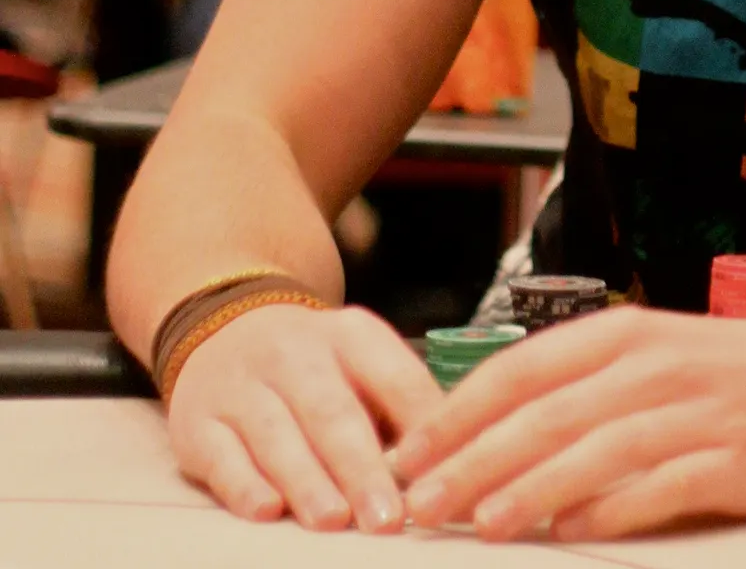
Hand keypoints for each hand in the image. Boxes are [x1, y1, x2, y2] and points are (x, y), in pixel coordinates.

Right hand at [166, 303, 441, 532]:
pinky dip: (243, 485)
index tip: (438, 473)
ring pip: (277, 434)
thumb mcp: (361, 362)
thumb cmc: (314, 366)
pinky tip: (266, 510)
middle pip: (333, 412)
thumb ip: (398, 408)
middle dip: (361, 467)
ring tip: (334, 520)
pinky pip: (222, 455)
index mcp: (352, 335)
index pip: (395, 376)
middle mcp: (296, 353)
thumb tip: (444, 469)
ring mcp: (243, 386)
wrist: (225, 327)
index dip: (418, 425)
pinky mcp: (199, 422)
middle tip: (387, 517)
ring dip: (307, 480)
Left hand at [392, 304, 745, 541]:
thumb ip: (575, 385)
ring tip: (482, 525)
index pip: (521, 368)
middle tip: (422, 503)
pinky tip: (570, 534)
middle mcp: (649, 367)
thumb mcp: (644, 352)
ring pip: (595, 451)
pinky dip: (610, 511)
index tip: (409, 452)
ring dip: (532, 489)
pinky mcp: (725, 460)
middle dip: (476, 460)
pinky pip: (657, 488)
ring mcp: (689, 414)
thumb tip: (487, 433)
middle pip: (547, 414)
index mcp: (621, 333)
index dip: (460, 411)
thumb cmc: (720, 368)